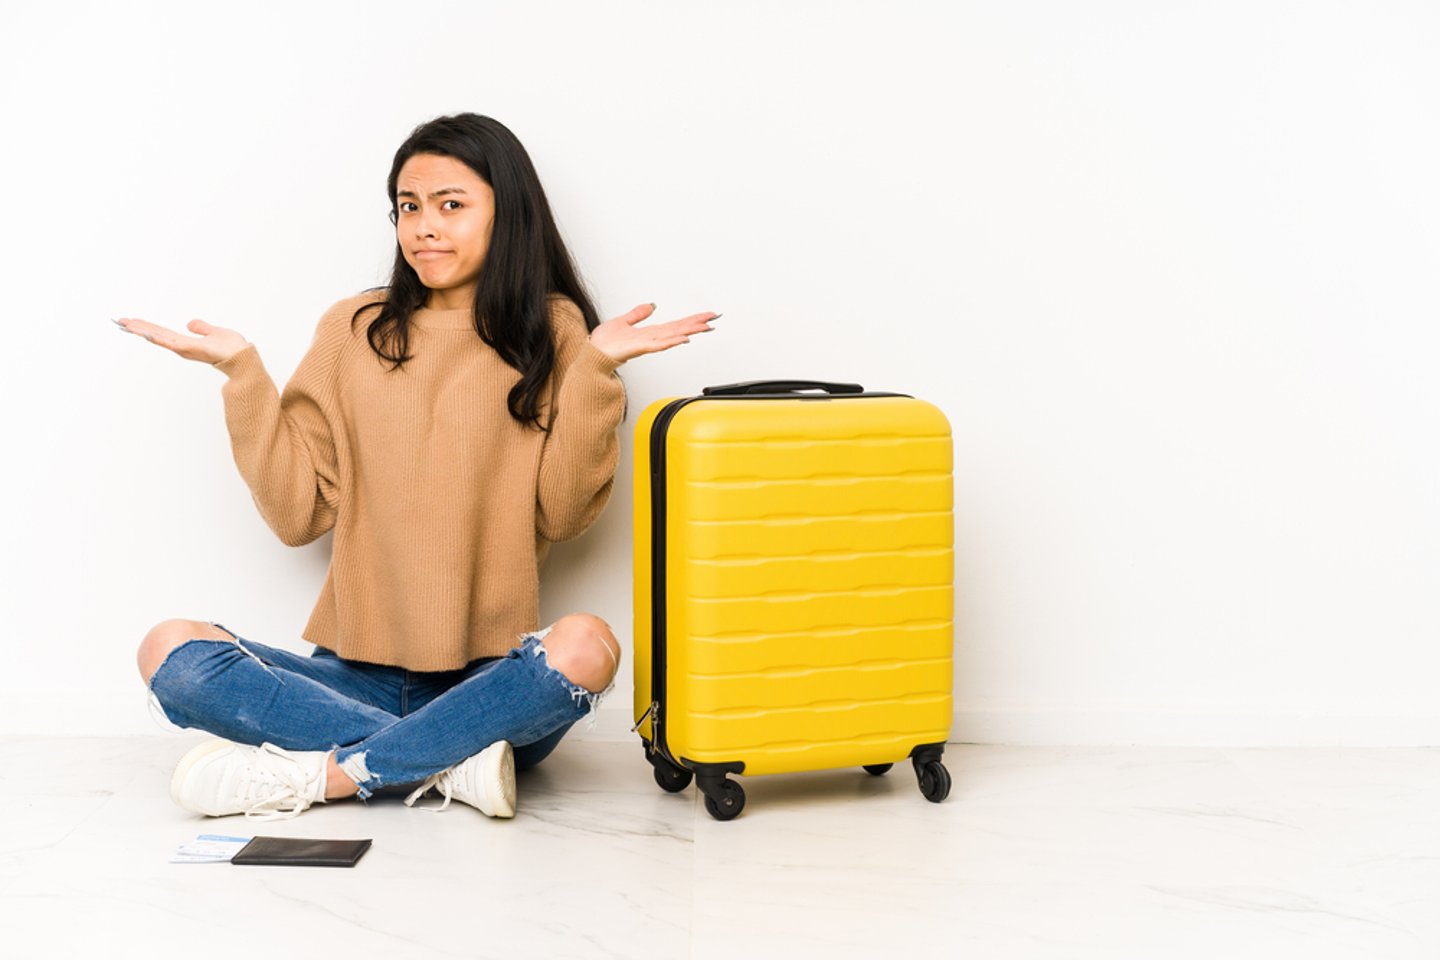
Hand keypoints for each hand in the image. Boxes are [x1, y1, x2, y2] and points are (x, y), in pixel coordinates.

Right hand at [112, 317, 249, 364]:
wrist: (243, 356)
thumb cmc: (232, 347)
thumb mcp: (214, 332)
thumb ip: (202, 328)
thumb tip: (190, 324)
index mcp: (185, 342)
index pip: (161, 332)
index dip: (146, 326)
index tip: (130, 321)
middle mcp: (182, 347)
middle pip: (155, 334)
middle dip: (137, 328)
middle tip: (119, 320)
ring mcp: (185, 349)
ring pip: (159, 338)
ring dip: (142, 331)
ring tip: (126, 324)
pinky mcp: (191, 349)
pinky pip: (172, 343)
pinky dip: (159, 338)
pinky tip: (146, 334)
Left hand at [587, 304, 717, 363]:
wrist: (592, 354)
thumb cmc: (604, 343)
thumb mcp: (623, 321)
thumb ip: (638, 314)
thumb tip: (650, 305)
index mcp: (649, 333)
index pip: (675, 324)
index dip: (691, 319)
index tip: (706, 315)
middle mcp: (651, 338)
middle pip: (679, 329)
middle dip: (697, 323)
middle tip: (714, 318)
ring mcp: (647, 344)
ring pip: (673, 336)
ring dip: (690, 331)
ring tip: (705, 327)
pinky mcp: (639, 348)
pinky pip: (659, 345)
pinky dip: (672, 342)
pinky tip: (683, 339)